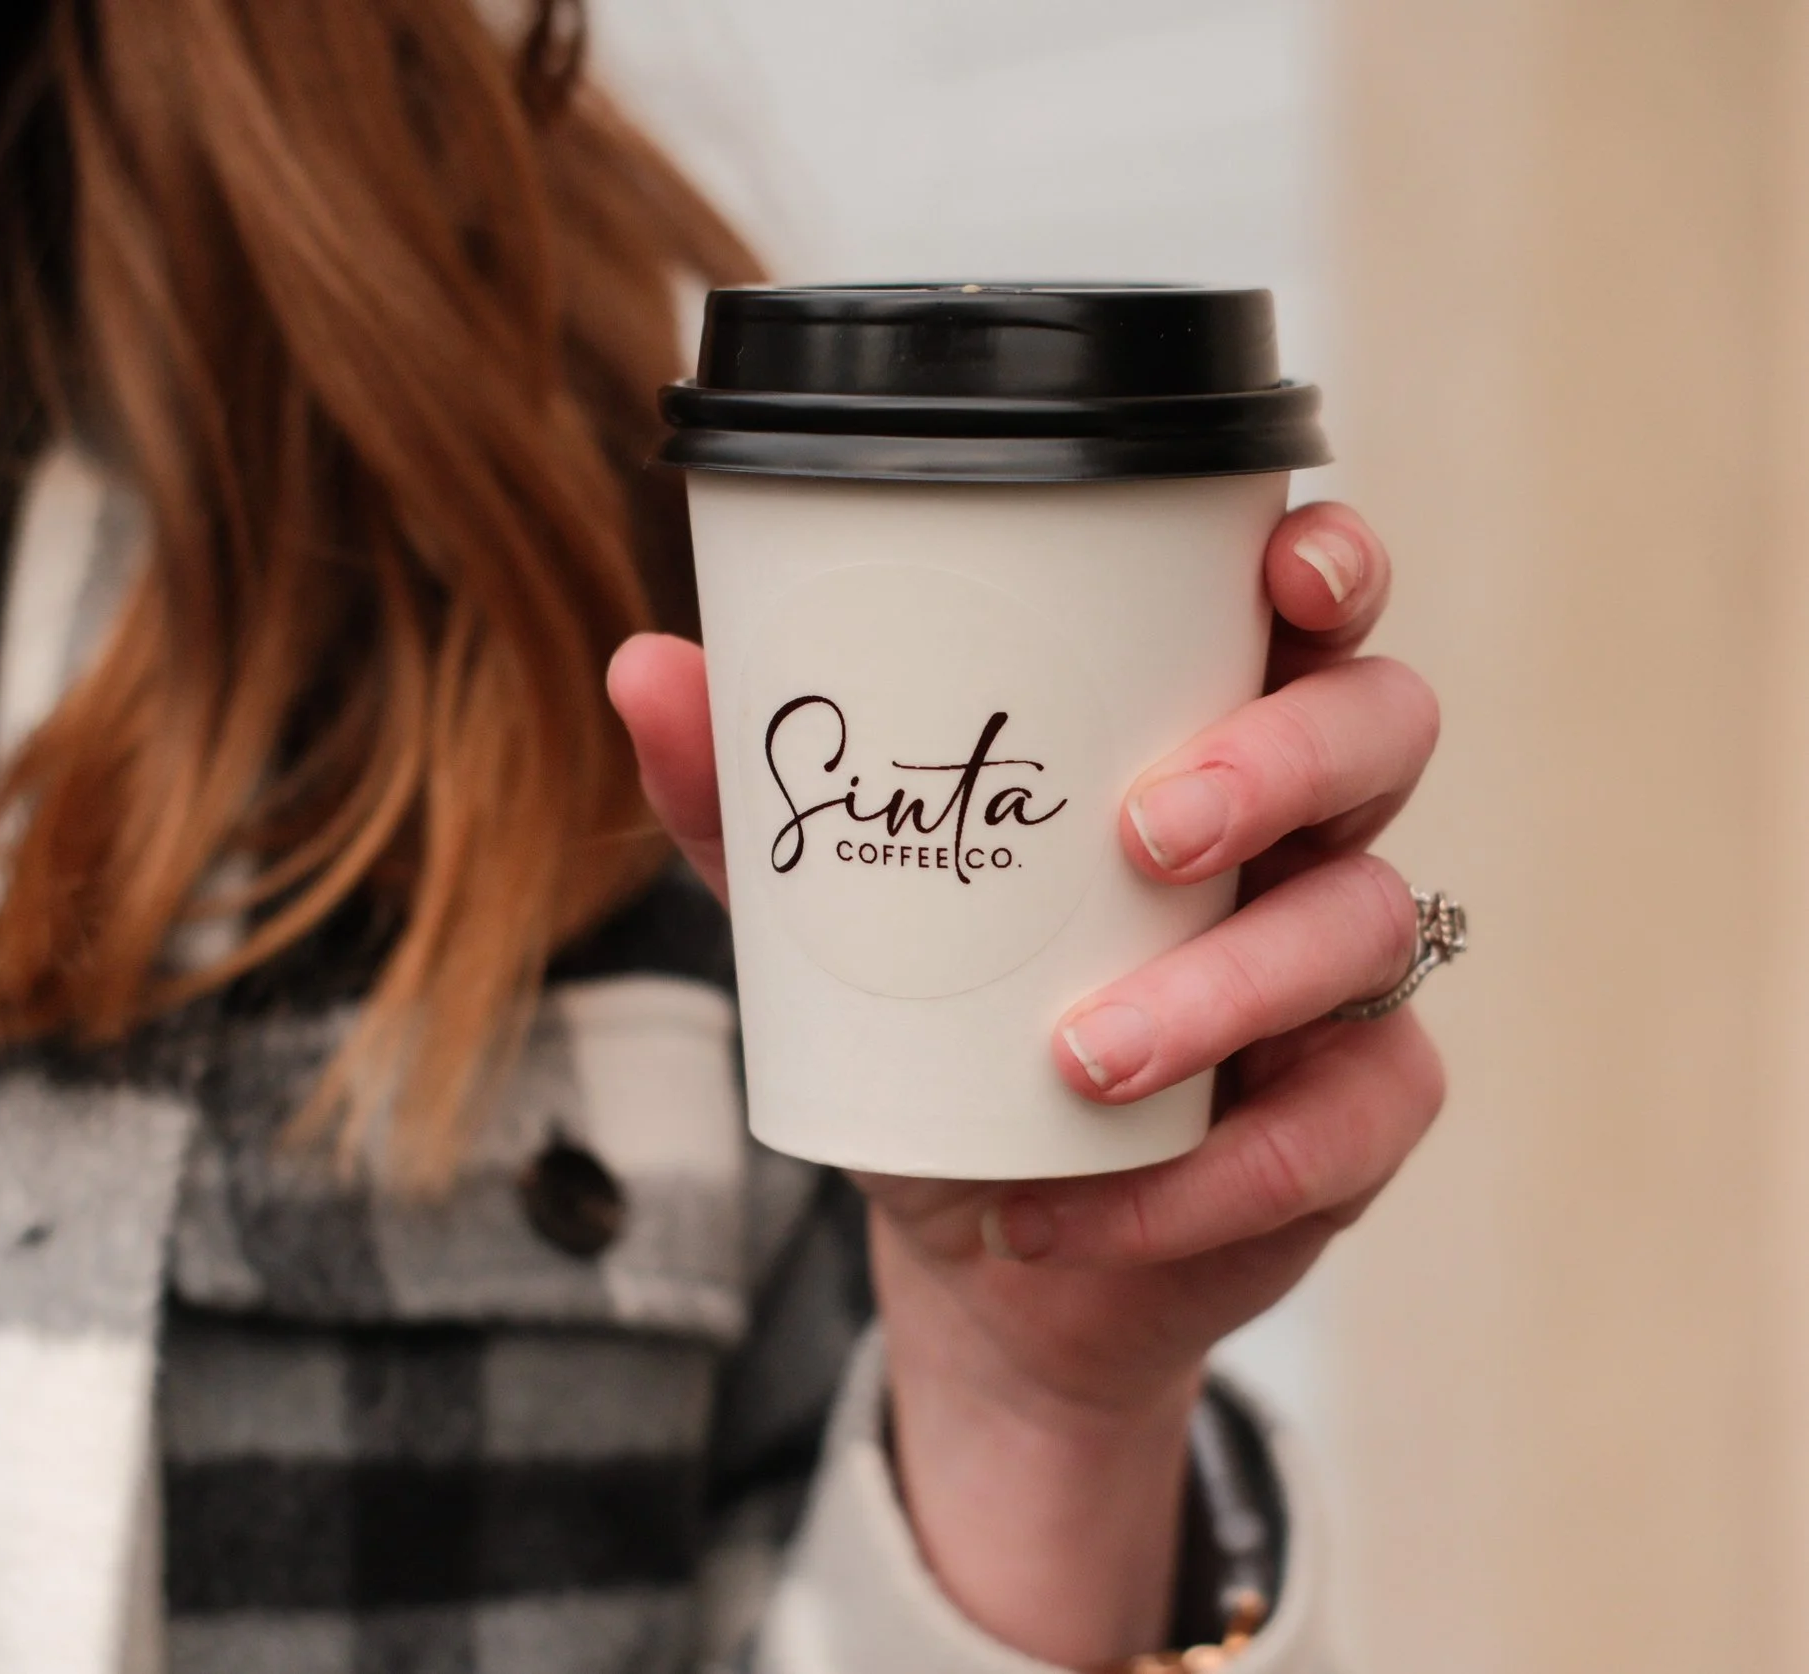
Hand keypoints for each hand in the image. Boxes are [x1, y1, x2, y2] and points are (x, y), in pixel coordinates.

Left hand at [607, 503, 1444, 1668]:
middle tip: (1141, 833)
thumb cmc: (934, 1034)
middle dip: (1280, 763)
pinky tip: (1077, 1203)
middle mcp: (1296, 832)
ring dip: (1223, 991)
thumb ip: (747, 802)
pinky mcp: (1352, 1120)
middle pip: (1382, 728)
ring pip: (1367, 925)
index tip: (1282, 570)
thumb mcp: (832, 915)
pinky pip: (1348, 1123)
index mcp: (1195, 732)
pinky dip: (1215, 1174)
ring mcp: (1338, 975)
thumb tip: (644, 667)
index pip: (1307, 607)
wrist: (979, 1240)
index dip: (1331, 562)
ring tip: (1076, 1056)